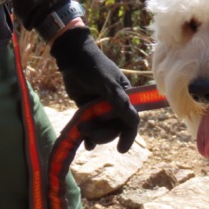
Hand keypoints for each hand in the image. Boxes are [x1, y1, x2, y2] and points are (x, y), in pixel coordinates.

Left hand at [50, 27, 139, 152]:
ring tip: (81, 130)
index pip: (131, 121)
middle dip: (104, 134)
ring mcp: (101, 109)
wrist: (73, 59)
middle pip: (115, 129)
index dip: (127, 136)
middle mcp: (115, 106)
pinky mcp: (88, 111)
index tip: (121, 149)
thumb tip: (135, 121)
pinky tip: (85, 143)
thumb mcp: (107, 84)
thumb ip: (119, 103)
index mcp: (125, 98)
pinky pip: (91, 128)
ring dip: (94, 135)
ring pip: (102, 130)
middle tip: (89, 134)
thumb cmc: (93, 67)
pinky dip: (88, 137)